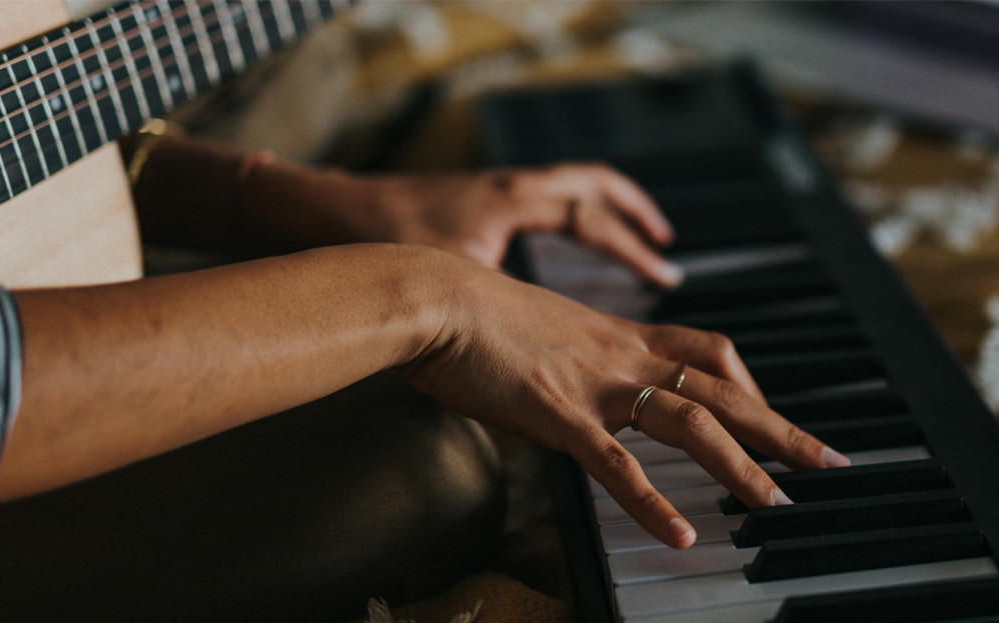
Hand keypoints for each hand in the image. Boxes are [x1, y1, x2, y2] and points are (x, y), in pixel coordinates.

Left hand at [368, 164, 683, 287]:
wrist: (337, 215)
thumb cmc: (387, 242)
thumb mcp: (456, 284)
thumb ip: (507, 314)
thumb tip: (544, 352)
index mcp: (514, 201)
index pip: (593, 218)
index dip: (631, 249)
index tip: (662, 275)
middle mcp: (509, 187)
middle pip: (593, 183)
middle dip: (633, 210)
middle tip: (661, 241)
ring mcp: (491, 189)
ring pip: (566, 184)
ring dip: (602, 206)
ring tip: (627, 235)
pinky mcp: (473, 201)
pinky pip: (538, 197)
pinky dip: (564, 214)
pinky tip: (560, 245)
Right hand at [399, 258, 848, 548]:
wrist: (434, 295)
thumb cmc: (468, 311)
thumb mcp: (534, 329)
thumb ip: (562, 359)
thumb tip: (558, 386)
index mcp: (616, 334)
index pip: (706, 351)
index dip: (748, 383)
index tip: (770, 412)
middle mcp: (619, 355)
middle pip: (722, 387)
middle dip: (780, 427)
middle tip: (827, 460)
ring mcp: (594, 384)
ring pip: (690, 423)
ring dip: (740, 466)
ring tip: (777, 505)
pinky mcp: (559, 413)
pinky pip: (618, 464)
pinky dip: (654, 502)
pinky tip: (681, 535)